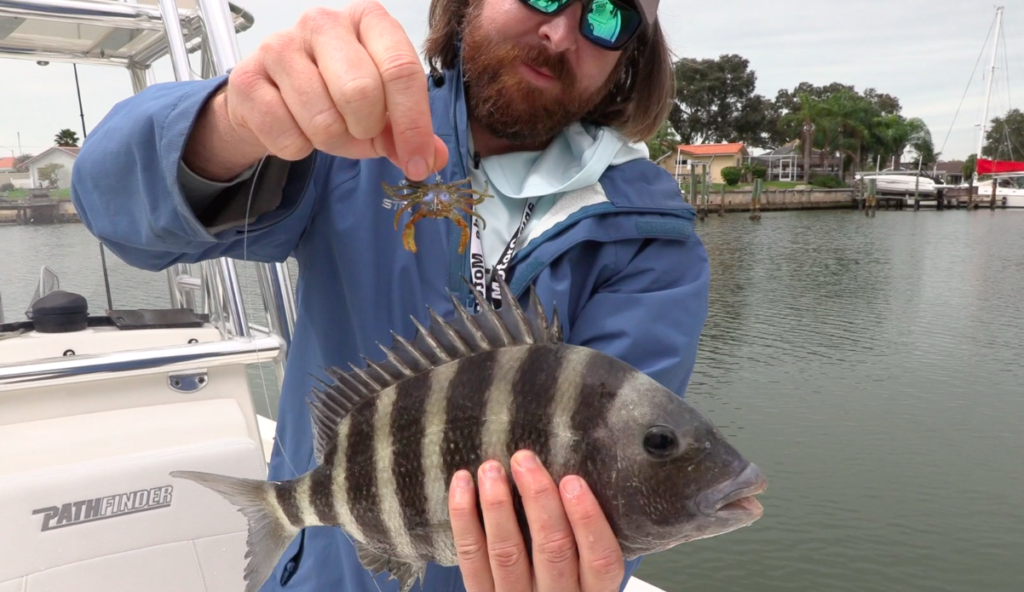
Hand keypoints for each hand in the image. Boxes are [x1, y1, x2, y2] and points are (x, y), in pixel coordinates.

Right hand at [185, 0, 447, 180]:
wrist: (270, 97)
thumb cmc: (334, 95)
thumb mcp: (382, 108)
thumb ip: (410, 131)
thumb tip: (434, 158)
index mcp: (369, 20)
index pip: (401, 70)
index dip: (413, 125)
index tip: (418, 163)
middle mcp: (323, 23)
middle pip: (361, 93)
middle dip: (366, 131)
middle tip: (361, 134)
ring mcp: (280, 46)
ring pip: (323, 121)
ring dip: (332, 142)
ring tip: (327, 128)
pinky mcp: (247, 79)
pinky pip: (288, 137)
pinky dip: (298, 148)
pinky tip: (295, 128)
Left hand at [448, 450, 625, 591]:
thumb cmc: (563, 583)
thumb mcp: (586, 575)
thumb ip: (587, 542)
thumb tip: (573, 479)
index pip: (601, 560)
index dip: (588, 520)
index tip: (572, 481)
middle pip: (552, 551)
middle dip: (538, 500)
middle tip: (525, 461)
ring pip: (507, 554)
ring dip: (498, 506)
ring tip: (492, 469)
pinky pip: (471, 558)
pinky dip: (464, 519)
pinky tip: (463, 485)